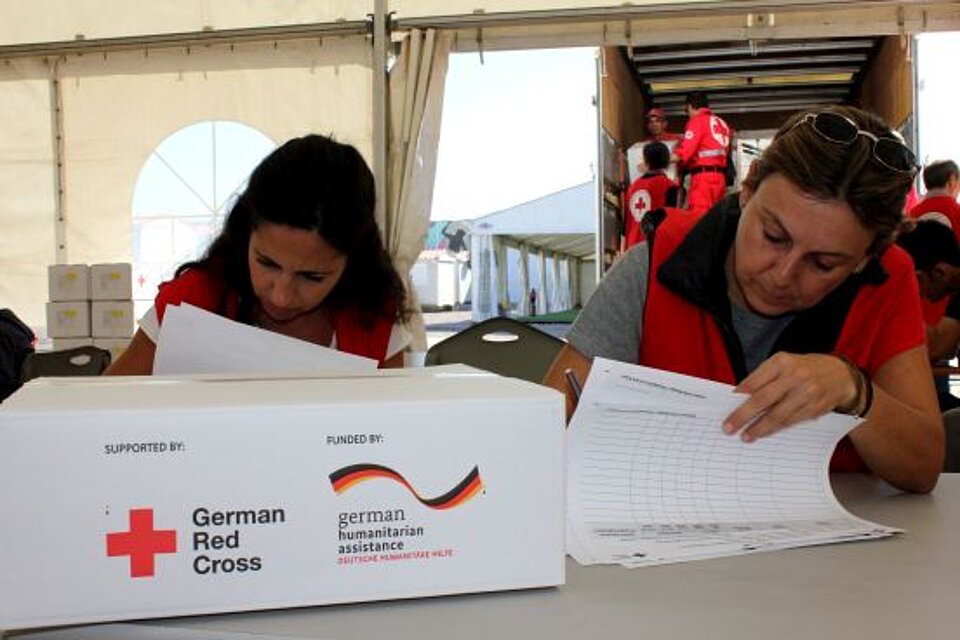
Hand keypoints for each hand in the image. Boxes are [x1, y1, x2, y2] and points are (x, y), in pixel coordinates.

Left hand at [722, 352, 857, 441]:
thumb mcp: (783, 364)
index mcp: (781, 362)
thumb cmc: (804, 369)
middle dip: (743, 415)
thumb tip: (739, 397)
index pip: (755, 381)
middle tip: (729, 427)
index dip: (739, 395)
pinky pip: (790, 421)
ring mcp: (806, 393)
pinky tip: (764, 433)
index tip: (725, 406)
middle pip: (763, 399)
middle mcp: (794, 376)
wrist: (841, 375)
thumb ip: (763, 378)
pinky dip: (775, 429)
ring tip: (745, 436)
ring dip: (759, 428)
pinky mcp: (814, 408)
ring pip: (777, 414)